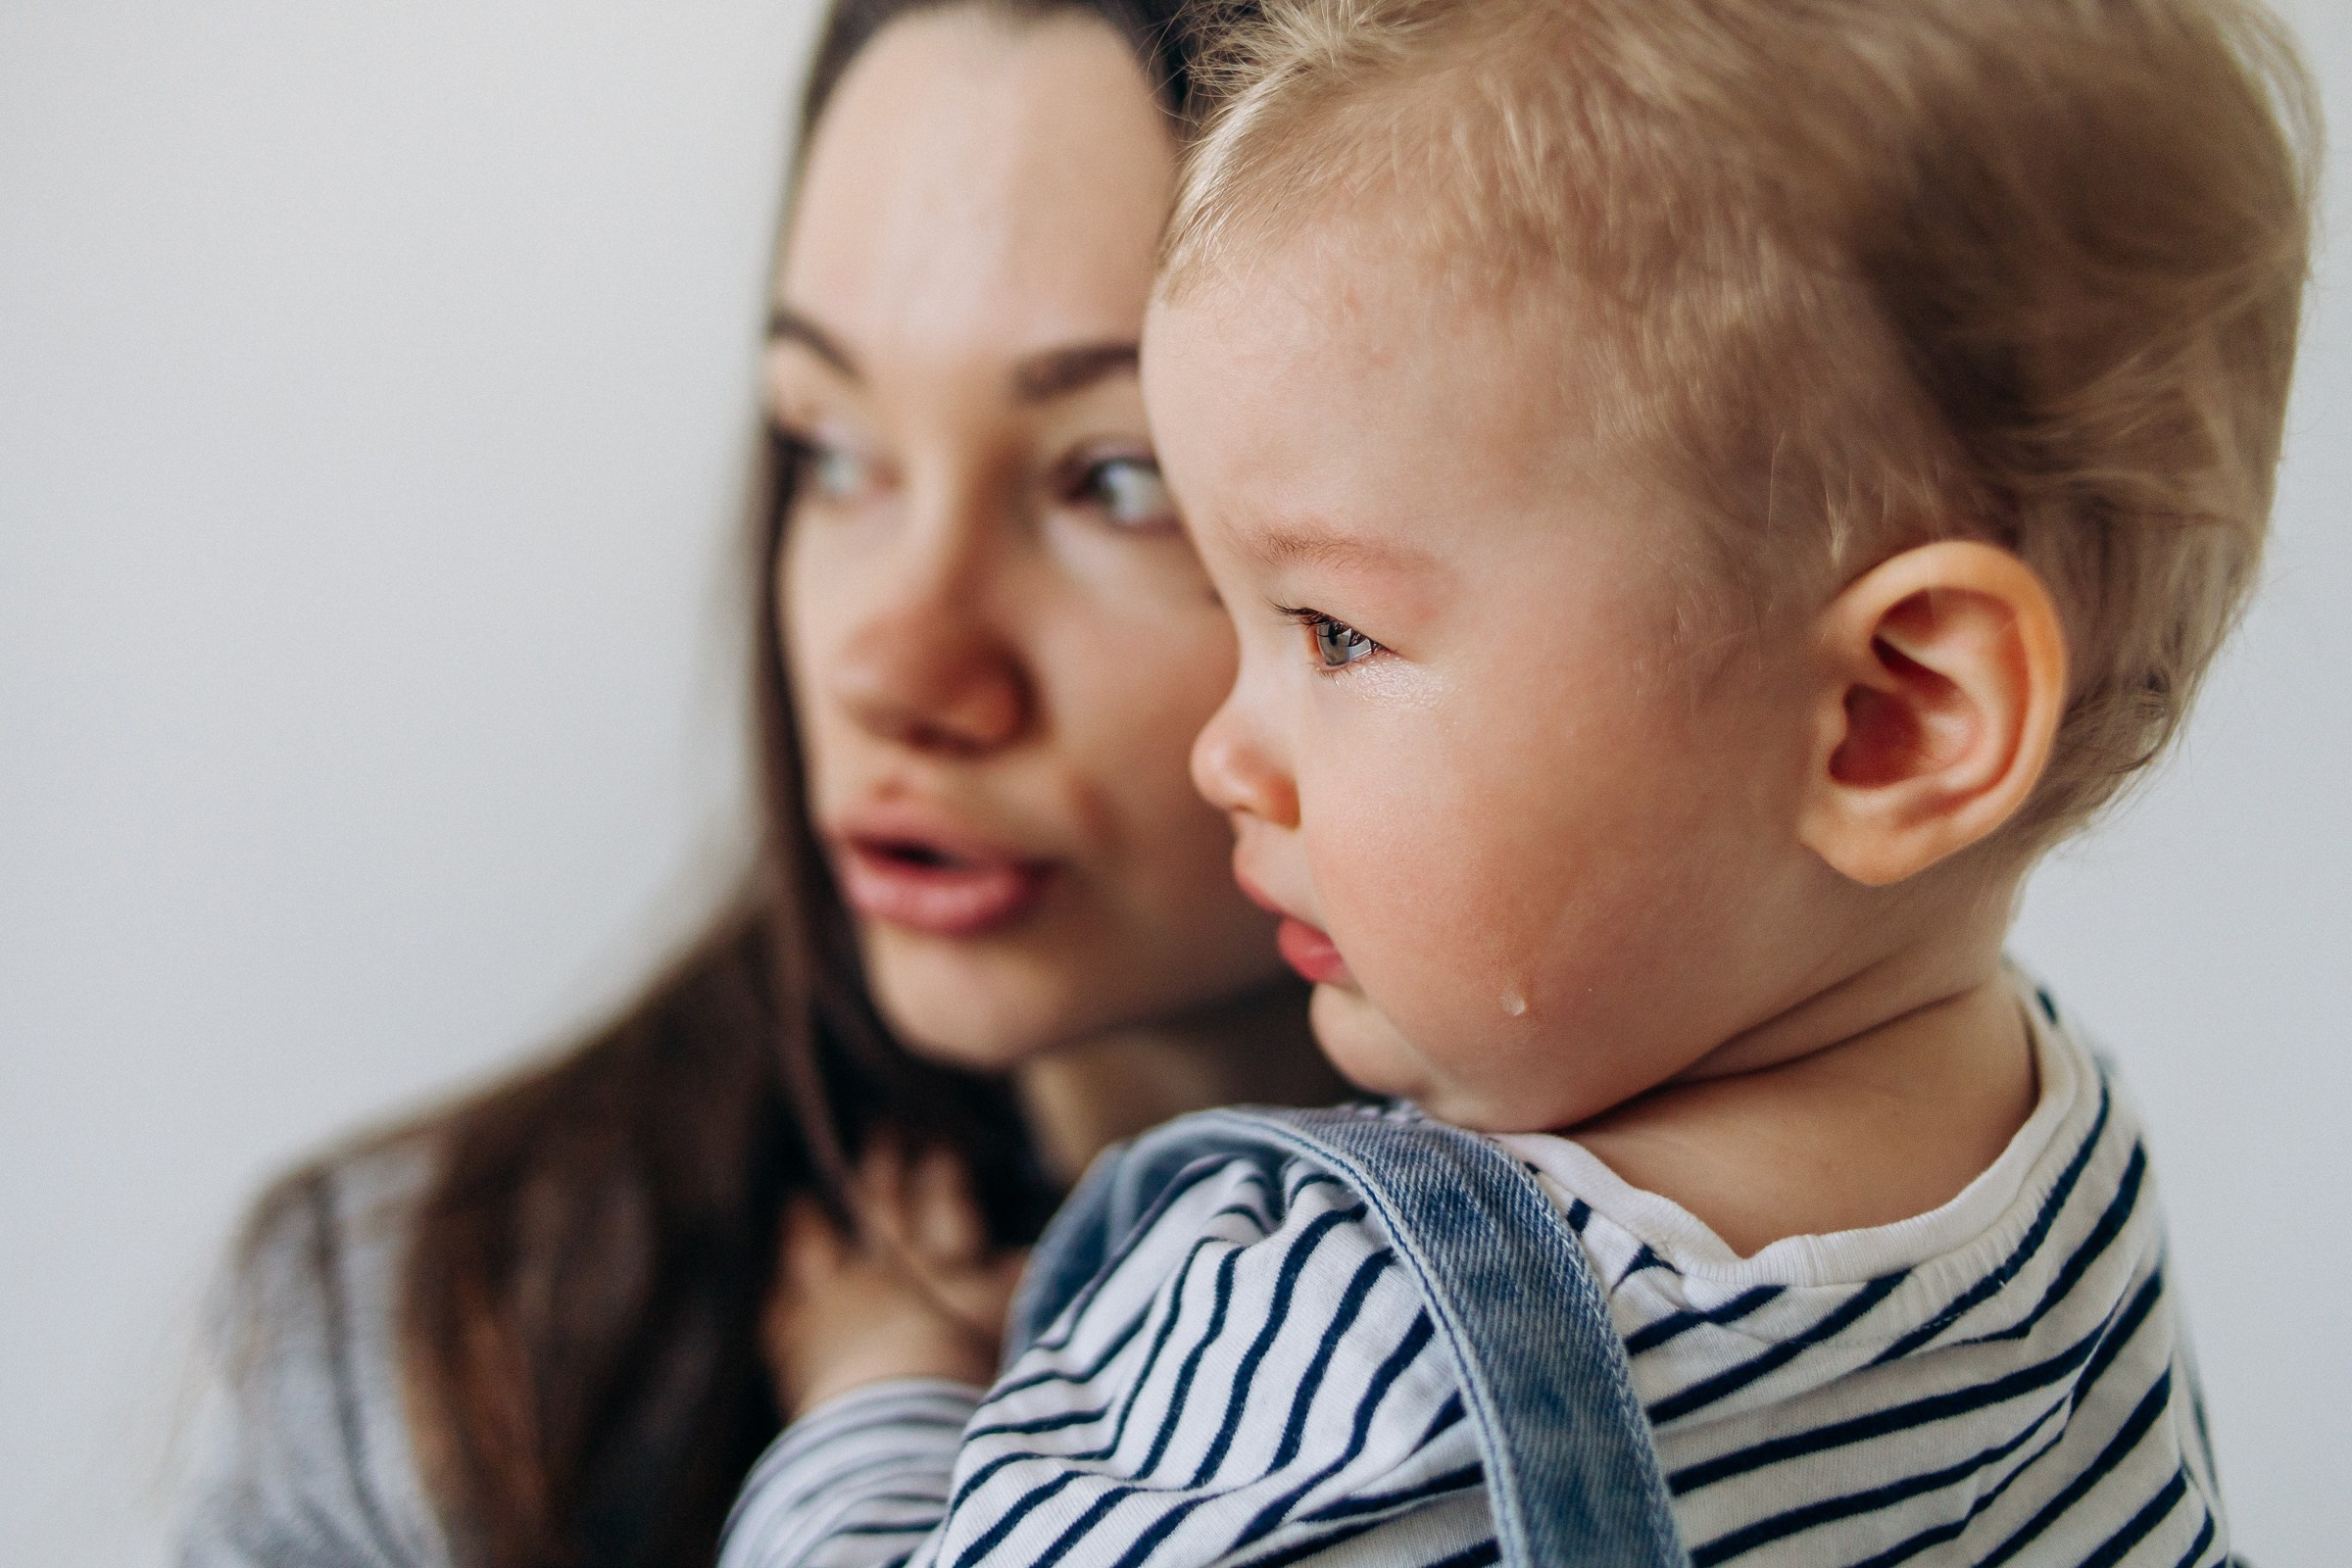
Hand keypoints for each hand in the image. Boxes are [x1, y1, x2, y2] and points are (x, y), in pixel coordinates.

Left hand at [762, 1135, 1026, 1418]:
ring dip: (810, 1219)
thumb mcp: (1014, 1318)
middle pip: (883, 1206)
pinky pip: (779, 1304)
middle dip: (883, 1165)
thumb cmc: (970, 1371)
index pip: (946, 1201)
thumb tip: (1034, 1251)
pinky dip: (774, 1288)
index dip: (943, 1171)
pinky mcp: (798, 1340)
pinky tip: (767, 1279)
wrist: (901, 1415)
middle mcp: (887, 1268)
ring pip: (817, 1244)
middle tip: (877, 1125)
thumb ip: (1022, 1278)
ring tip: (798, 1198)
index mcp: (946, 1264)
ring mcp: (836, 1299)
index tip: (938, 1139)